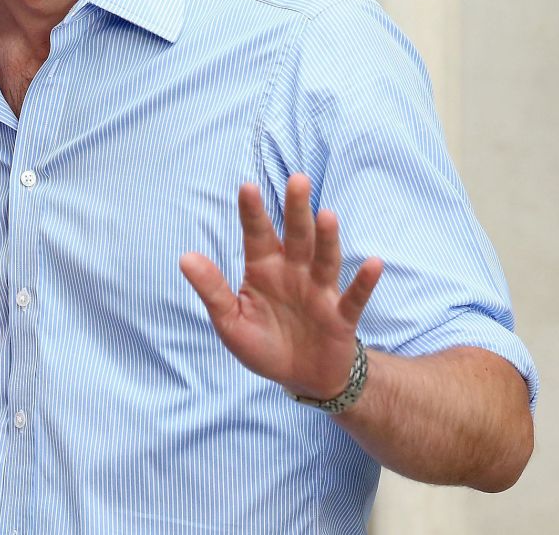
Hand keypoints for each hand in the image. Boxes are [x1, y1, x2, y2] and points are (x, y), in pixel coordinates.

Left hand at [178, 173, 383, 399]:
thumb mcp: (230, 321)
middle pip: (297, 236)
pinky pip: (354, 297)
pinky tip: (373, 264)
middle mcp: (294, 272)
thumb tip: (184, 258)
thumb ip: (212, 289)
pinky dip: (364, 282)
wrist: (301, 378)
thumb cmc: (264, 344)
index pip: (257, 235)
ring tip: (326, 216)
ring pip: (324, 259)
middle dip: (296, 210)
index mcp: (264, 269)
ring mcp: (320, 292)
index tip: (247, 187)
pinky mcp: (341, 316)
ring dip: (327, 238)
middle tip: (297, 179)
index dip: (253, 213)